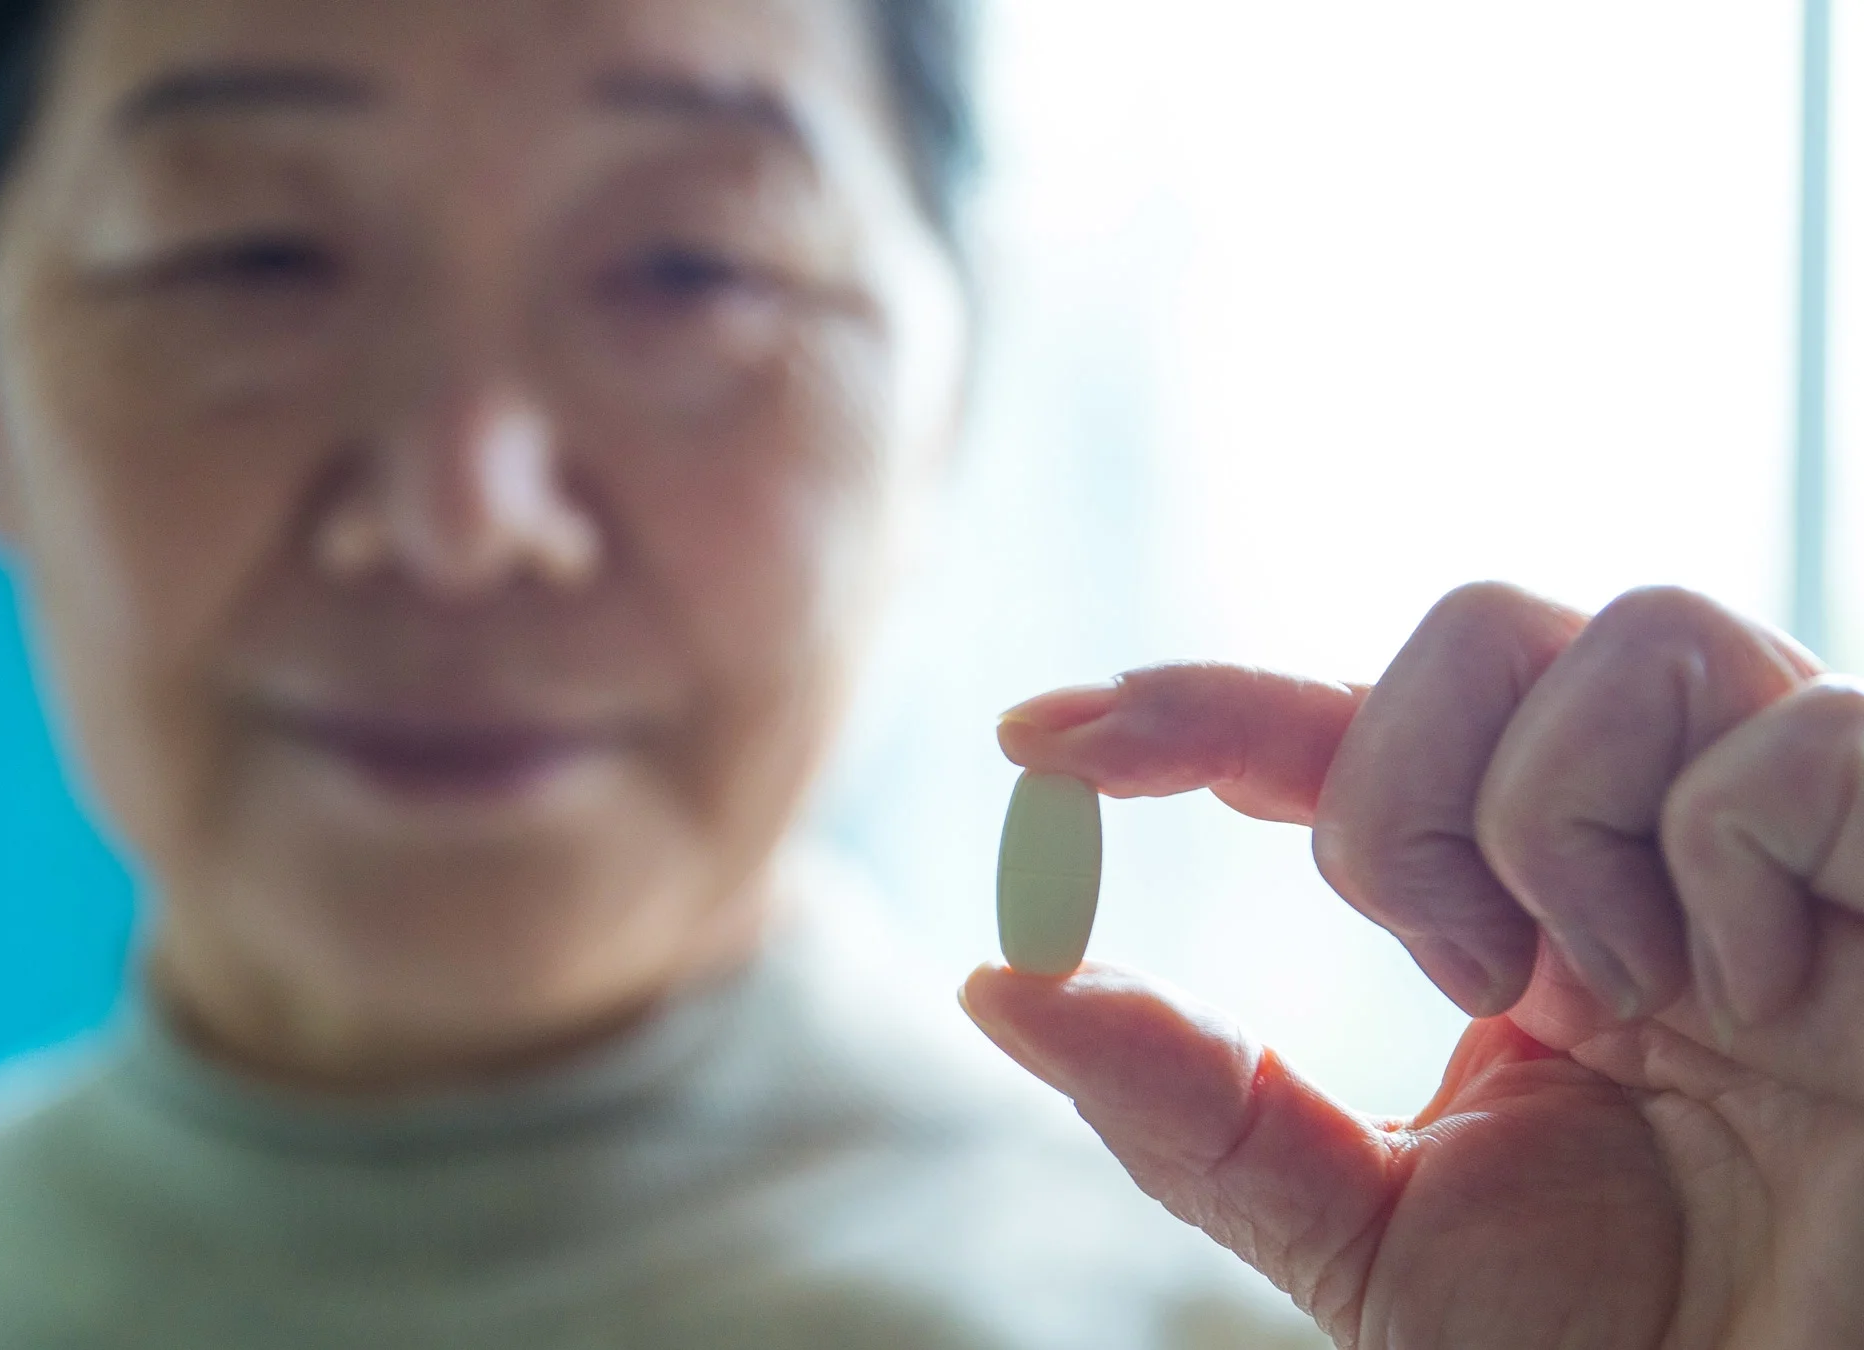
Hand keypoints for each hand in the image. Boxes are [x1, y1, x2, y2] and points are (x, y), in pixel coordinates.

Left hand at [962, 584, 1863, 1347]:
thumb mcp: (1375, 1243)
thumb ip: (1201, 1117)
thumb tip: (999, 987)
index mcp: (1535, 913)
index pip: (1341, 745)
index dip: (1190, 709)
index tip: (1031, 735)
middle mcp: (1660, 835)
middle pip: (1479, 629)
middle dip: (1400, 791)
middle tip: (1460, 975)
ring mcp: (1806, 830)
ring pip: (1630, 635)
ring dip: (1559, 825)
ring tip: (1625, 998)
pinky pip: (1803, 744)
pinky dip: (1739, 861)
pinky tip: (1767, 1002)